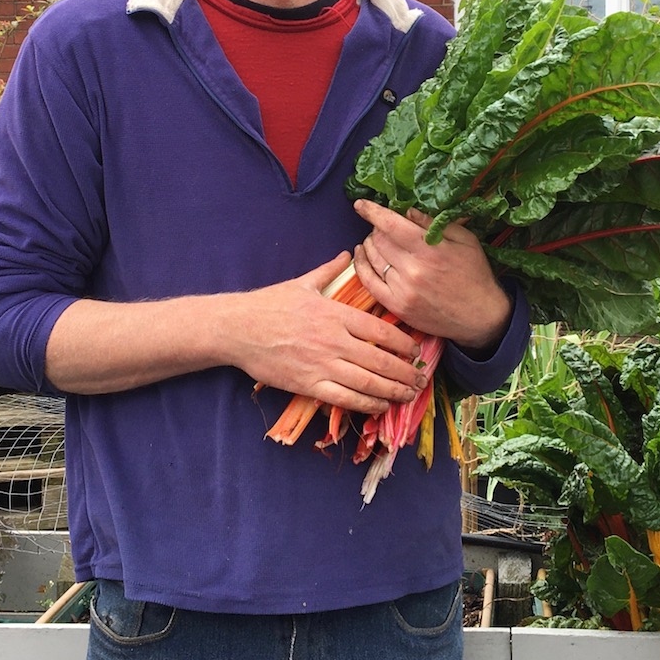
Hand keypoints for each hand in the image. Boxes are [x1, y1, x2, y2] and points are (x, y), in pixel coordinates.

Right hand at [232, 252, 424, 412]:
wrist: (237, 328)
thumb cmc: (270, 303)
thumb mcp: (303, 282)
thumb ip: (330, 270)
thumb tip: (348, 253)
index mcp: (335, 313)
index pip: (380, 329)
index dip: (403, 342)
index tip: (416, 350)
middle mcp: (333, 340)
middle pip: (380, 359)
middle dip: (405, 371)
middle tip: (421, 378)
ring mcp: (321, 364)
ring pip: (367, 382)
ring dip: (393, 390)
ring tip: (409, 395)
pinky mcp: (308, 384)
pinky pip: (344, 398)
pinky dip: (366, 403)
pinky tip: (381, 406)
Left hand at [352, 200, 512, 352]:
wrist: (480, 317)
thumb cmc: (475, 275)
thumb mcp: (465, 240)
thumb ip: (435, 224)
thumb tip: (408, 210)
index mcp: (430, 250)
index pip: (392, 224)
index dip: (373, 211)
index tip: (361, 204)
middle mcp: (413, 269)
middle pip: (379, 239)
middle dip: (376, 228)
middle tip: (383, 226)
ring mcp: (403, 290)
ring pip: (372, 258)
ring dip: (369, 243)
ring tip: (375, 239)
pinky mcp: (397, 306)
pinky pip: (368, 282)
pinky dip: (361, 265)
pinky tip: (361, 254)